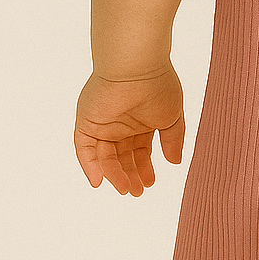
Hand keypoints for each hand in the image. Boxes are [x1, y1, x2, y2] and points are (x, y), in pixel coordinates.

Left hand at [74, 64, 184, 196]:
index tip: (150, 182)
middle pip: (122, 156)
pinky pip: (84, 148)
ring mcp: (103, 123)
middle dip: (130, 175)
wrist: (138, 67)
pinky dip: (89, 165)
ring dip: (114, 175)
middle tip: (137, 192)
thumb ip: (173, 140)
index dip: (145, 168)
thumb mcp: (172, 118)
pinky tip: (99, 182)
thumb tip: (175, 162)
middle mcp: (121, 124)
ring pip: (104, 156)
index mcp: (141, 121)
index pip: (140, 150)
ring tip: (126, 189)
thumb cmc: (159, 85)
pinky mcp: (88, 121)